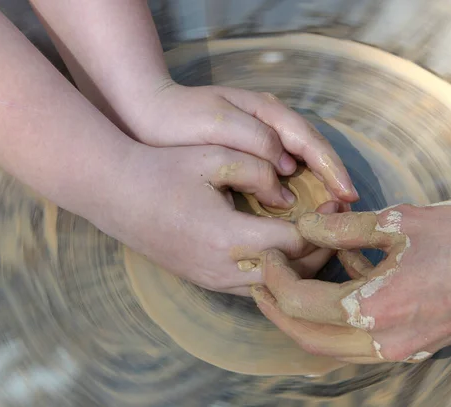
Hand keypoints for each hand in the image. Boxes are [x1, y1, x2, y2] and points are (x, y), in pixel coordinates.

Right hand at [96, 143, 339, 295]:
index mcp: (229, 238)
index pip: (296, 243)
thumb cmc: (162, 169)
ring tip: (315, 239)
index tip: (336, 203)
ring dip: (300, 267)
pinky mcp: (204, 281)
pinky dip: (276, 275)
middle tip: (333, 225)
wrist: (114, 193)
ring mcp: (213, 281)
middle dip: (320, 251)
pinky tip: (284, 251)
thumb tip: (287, 195)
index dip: (322, 224)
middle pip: (291, 275)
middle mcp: (224, 270)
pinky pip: (253, 289)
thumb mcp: (215, 155)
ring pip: (274, 289)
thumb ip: (260, 171)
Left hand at [124, 83, 358, 202]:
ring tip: (333, 211)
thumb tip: (286, 175)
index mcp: (268, 111)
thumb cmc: (180, 119)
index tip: (347, 195)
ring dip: (320, 184)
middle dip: (333, 178)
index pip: (310, 142)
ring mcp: (262, 135)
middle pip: (313, 151)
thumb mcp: (219, 124)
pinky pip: (284, 170)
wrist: (146, 115)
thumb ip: (257, 143)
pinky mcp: (251, 151)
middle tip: (349, 209)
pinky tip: (300, 206)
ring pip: (302, 160)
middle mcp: (271, 122)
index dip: (331, 169)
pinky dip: (298, 187)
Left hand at [250, 202, 450, 361]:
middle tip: (261, 278)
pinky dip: (340, 311)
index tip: (266, 253)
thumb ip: (343, 228)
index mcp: (377, 309)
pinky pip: (360, 336)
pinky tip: (342, 269)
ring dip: (304, 315)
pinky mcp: (413, 342)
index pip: (301, 303)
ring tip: (290, 277)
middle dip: (276, 308)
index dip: (275, 277)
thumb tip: (306, 226)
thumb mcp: (400, 222)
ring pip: (331, 344)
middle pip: (308, 337)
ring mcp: (401, 347)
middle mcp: (385, 340)